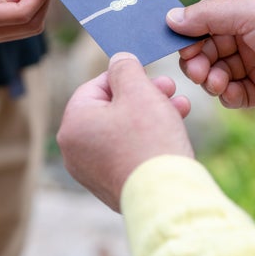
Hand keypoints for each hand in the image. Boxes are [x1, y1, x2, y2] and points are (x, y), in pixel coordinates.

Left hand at [57, 52, 192, 211]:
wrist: (166, 196)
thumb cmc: (149, 139)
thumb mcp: (138, 90)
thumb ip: (125, 68)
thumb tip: (118, 59)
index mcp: (74, 123)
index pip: (96, 86)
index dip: (126, 76)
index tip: (151, 74)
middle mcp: (75, 150)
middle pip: (111, 109)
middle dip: (144, 95)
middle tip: (171, 88)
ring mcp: (92, 171)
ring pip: (122, 130)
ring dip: (152, 115)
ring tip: (181, 108)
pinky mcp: (112, 186)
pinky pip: (127, 153)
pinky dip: (147, 140)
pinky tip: (173, 133)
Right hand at [166, 0, 254, 111]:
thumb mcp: (249, 12)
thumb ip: (207, 16)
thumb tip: (170, 18)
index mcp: (245, 4)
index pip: (204, 17)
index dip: (189, 33)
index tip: (181, 47)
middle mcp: (247, 30)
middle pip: (205, 46)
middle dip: (197, 59)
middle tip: (198, 71)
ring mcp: (254, 60)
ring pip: (215, 71)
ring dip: (211, 78)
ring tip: (218, 82)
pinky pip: (232, 92)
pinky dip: (228, 94)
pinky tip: (232, 93)